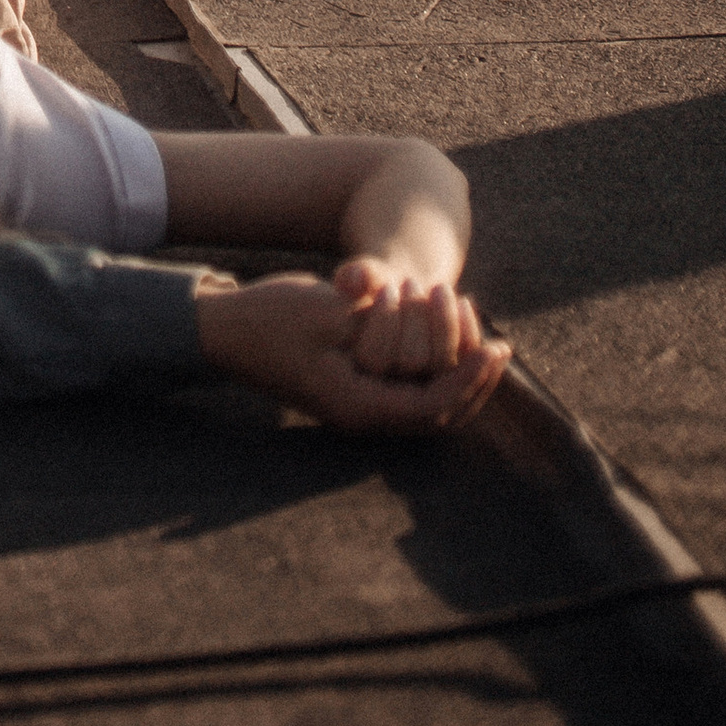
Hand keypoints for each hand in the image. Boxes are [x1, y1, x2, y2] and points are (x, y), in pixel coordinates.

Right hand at [197, 271, 509, 432]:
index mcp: (356, 406)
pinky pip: (407, 390)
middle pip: (438, 415)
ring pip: (426, 404)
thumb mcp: (322, 309)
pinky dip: (433, 370)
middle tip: (502, 347)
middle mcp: (362, 415)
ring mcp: (358, 405)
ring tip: (480, 340)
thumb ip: (371, 318)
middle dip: (474, 382)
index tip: (496, 349)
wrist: (222, 332)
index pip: (432, 407)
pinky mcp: (353, 389)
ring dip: (457, 375)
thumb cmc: (267, 318)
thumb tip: (416, 316)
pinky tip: (444, 341)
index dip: (469, 381)